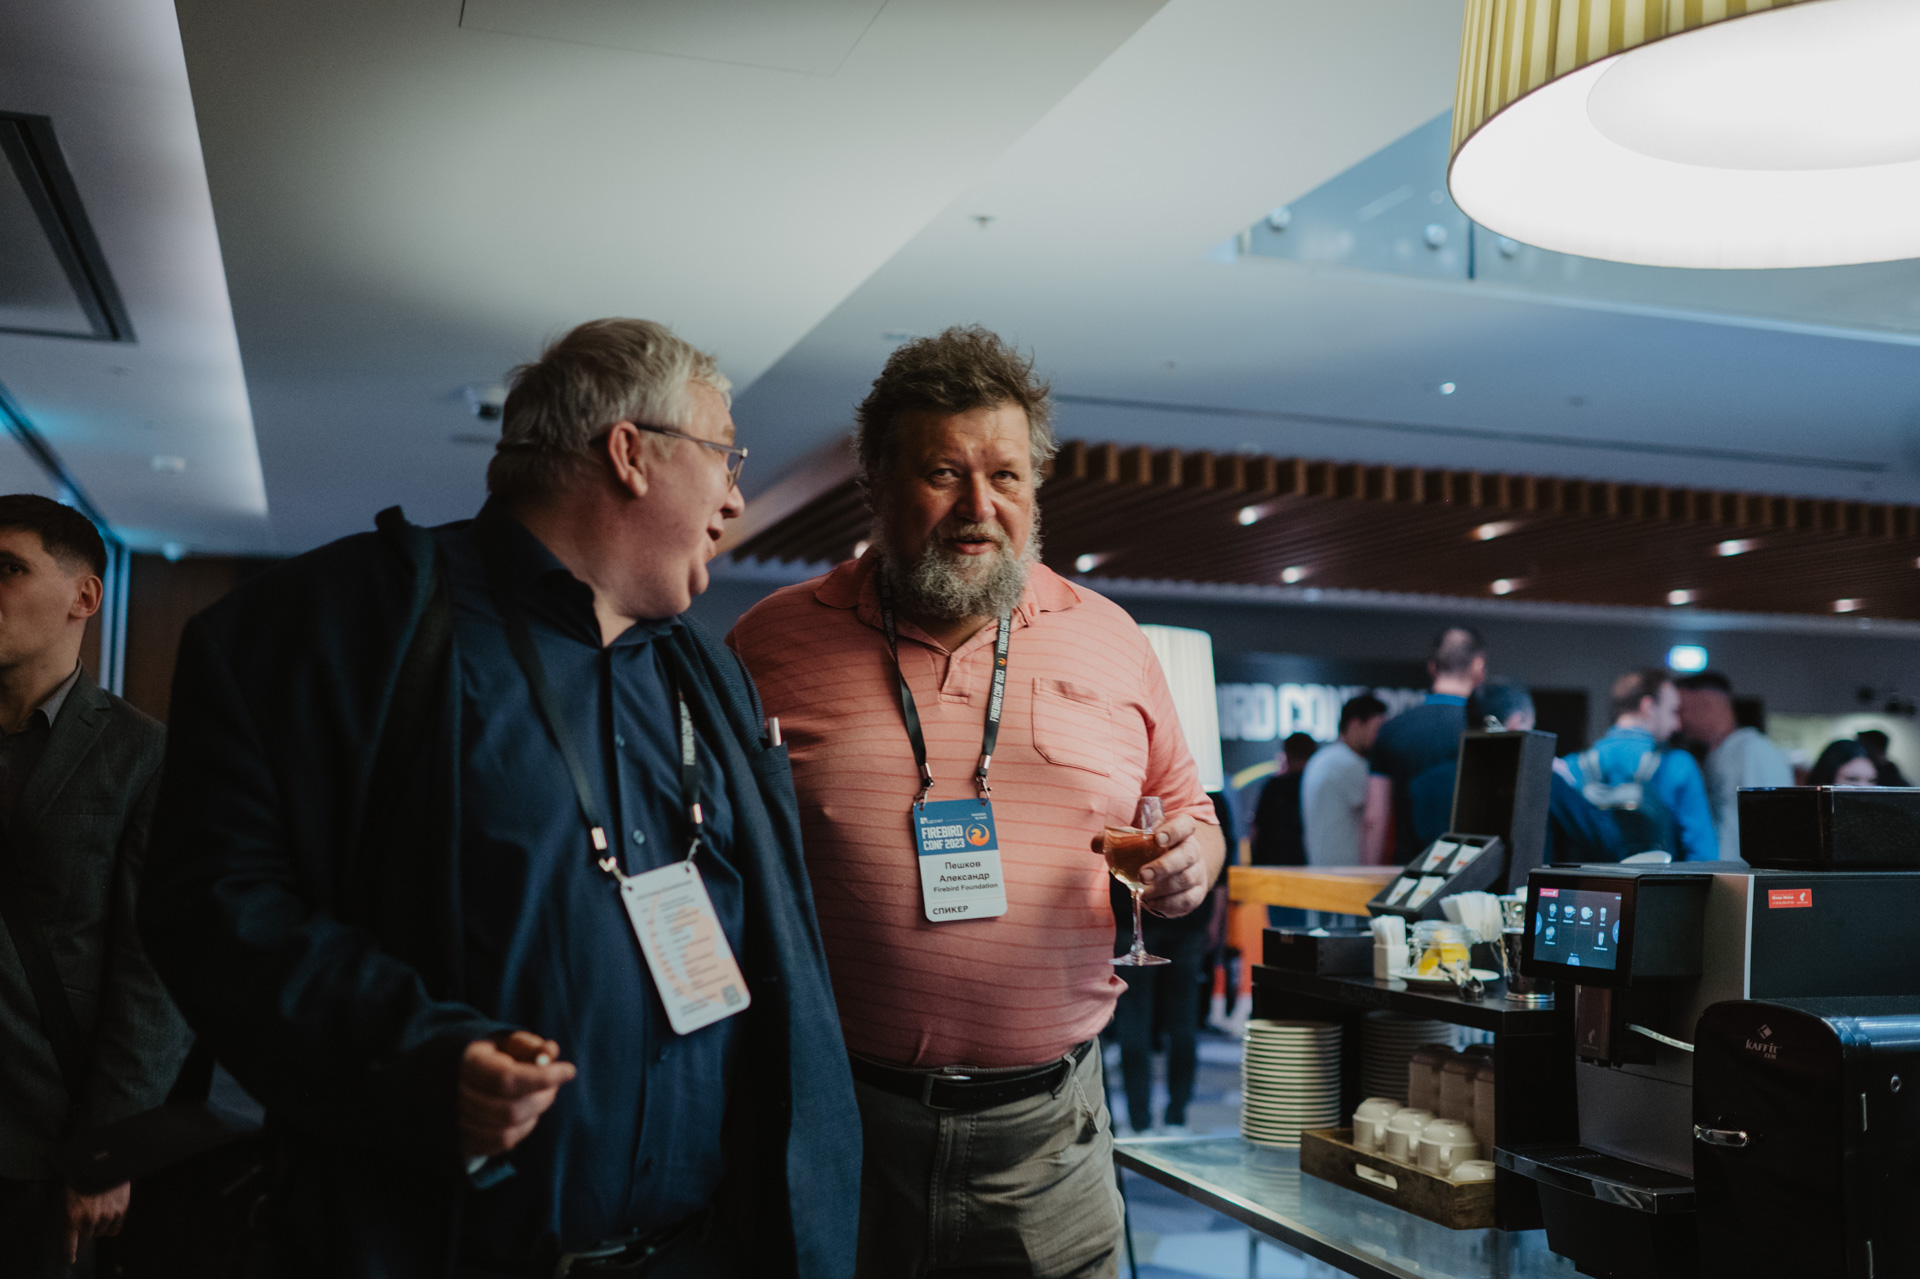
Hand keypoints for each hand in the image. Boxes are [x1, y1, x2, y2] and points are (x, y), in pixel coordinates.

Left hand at [62, 1182, 128, 1262]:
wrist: (102, 1162)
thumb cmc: (81, 1179)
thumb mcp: (64, 1199)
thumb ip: (65, 1219)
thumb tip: (68, 1235)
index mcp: (71, 1217)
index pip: (69, 1247)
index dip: (70, 1254)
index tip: (70, 1258)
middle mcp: (89, 1219)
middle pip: (86, 1240)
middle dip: (84, 1234)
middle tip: (84, 1223)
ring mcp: (106, 1216)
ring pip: (100, 1234)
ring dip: (98, 1227)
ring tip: (97, 1211)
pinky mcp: (121, 1210)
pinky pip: (115, 1229)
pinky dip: (110, 1226)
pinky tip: (108, 1216)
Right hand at [458, 1031, 576, 1158]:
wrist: (452, 1077)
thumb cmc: (488, 1056)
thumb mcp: (505, 1041)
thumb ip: (529, 1045)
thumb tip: (551, 1052)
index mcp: (465, 1065)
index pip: (506, 1080)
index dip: (542, 1078)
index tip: (569, 1070)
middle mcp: (455, 1098)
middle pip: (510, 1110)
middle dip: (542, 1097)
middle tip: (554, 1082)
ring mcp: (455, 1124)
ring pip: (507, 1132)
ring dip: (534, 1114)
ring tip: (540, 1096)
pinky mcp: (462, 1141)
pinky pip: (500, 1145)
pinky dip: (522, 1129)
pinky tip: (527, 1113)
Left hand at [1090, 813, 1223, 918]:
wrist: (1179, 868)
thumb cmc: (1154, 849)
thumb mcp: (1139, 839)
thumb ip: (1116, 838)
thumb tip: (1096, 844)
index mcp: (1181, 831)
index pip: (1185, 825)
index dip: (1174, 830)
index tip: (1157, 838)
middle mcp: (1193, 850)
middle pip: (1188, 855)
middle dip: (1164, 866)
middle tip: (1142, 875)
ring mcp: (1197, 872)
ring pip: (1186, 879)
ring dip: (1162, 888)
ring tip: (1142, 891)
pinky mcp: (1196, 894)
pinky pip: (1186, 900)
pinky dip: (1167, 904)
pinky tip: (1151, 902)